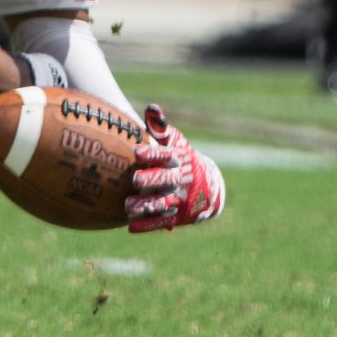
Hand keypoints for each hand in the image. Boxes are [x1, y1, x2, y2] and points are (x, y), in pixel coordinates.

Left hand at [126, 104, 225, 232]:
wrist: (208, 185)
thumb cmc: (181, 157)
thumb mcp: (174, 141)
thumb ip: (159, 127)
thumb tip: (151, 109)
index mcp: (177, 158)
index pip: (165, 154)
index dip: (152, 153)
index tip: (136, 150)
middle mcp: (179, 179)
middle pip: (165, 180)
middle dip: (151, 180)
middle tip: (135, 180)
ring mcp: (178, 198)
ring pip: (162, 202)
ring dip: (146, 205)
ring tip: (128, 207)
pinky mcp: (176, 215)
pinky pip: (161, 221)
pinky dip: (148, 225)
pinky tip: (131, 228)